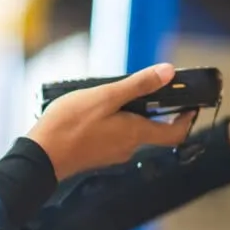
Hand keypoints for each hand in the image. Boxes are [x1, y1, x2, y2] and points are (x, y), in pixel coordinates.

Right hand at [27, 63, 195, 180]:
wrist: (40, 157)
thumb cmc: (70, 125)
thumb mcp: (105, 97)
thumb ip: (138, 85)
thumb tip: (168, 72)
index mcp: (136, 134)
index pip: (175, 133)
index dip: (186, 119)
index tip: (189, 103)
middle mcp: (128, 148)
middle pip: (152, 129)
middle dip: (152, 108)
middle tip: (143, 87)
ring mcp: (112, 154)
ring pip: (131, 132)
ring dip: (128, 114)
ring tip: (110, 95)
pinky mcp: (97, 156)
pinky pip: (114, 137)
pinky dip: (113, 122)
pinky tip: (94, 111)